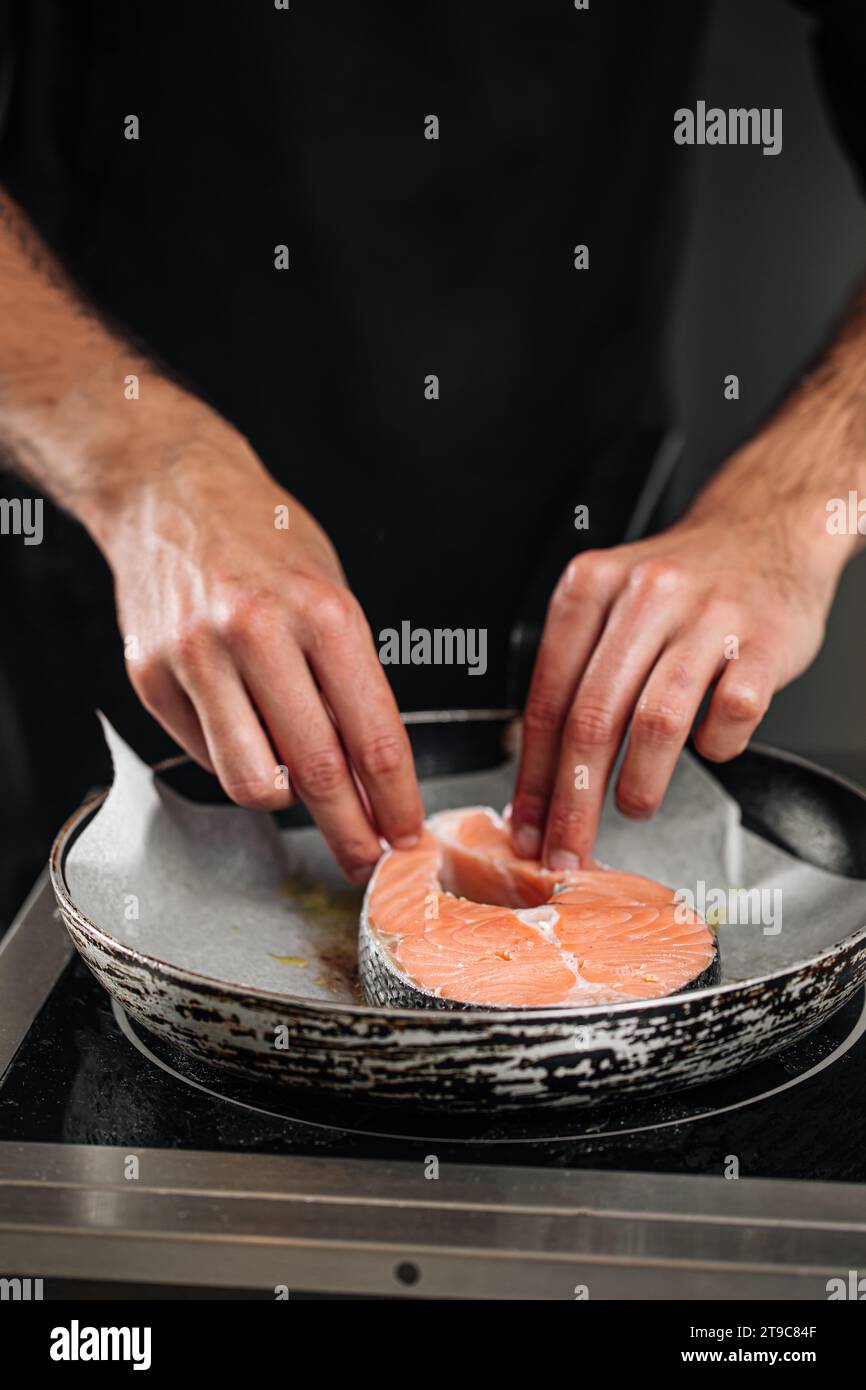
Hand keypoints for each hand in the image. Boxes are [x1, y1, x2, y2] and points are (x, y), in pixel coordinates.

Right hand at [92, 398, 422, 881]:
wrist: (170, 491)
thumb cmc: (265, 542)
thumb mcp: (331, 593)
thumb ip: (350, 680)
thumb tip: (370, 775)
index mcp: (322, 611)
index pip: (373, 734)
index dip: (396, 800)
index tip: (408, 834)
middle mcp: (258, 634)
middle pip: (316, 771)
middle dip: (351, 832)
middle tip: (365, 858)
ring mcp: (197, 657)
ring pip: (250, 780)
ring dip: (283, 801)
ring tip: (296, 785)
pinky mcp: (150, 676)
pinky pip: (205, 754)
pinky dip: (234, 757)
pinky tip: (244, 727)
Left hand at [510, 501, 840, 869]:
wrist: (764, 527)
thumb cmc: (680, 585)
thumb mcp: (611, 602)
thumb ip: (575, 673)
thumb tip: (538, 776)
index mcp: (591, 585)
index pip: (547, 697)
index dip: (533, 774)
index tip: (526, 825)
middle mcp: (646, 594)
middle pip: (594, 718)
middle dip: (574, 800)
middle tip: (568, 848)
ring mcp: (709, 615)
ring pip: (659, 722)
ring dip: (640, 784)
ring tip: (634, 806)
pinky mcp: (764, 640)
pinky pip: (732, 716)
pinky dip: (716, 748)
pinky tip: (708, 749)